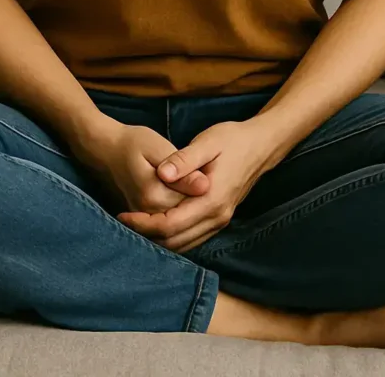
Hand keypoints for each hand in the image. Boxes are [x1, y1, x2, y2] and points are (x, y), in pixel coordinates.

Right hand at [76, 118, 213, 218]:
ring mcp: (144, 218)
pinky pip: (168, 227)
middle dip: (199, 201)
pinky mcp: (142, 218)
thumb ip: (182, 167)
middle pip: (187, 216)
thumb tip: (205, 186)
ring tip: (194, 188)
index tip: (207, 169)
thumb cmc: (132, 142)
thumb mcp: (158, 146)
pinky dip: (182, 219)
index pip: (192, 202)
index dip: (204, 188)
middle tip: (203, 177)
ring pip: (179, 225)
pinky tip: (187, 201)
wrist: (105, 149)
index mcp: (154, 195)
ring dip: (192, 212)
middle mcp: (148, 213)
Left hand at [116, 118, 269, 254]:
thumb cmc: (233, 139)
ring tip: (135, 223)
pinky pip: (192, 238)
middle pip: (175, 241)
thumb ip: (184, 159)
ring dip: (159, 238)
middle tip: (123, 220)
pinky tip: (157, 222)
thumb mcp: (207, 142)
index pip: (171, 224)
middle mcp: (217, 217)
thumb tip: (161, 173)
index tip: (123, 215)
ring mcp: (220, 220)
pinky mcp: (219, 218)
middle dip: (147, 235)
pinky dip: (172, 235)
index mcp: (211, 200)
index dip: (144, 223)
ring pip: (184, 244)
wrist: (261, 145)